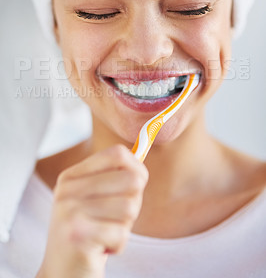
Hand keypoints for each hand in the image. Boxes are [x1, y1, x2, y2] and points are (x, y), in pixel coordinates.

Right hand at [36, 145, 148, 277]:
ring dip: (125, 227)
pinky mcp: (76, 235)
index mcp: (71, 177)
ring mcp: (69, 212)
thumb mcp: (97, 199)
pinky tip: (101, 249)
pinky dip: (118, 245)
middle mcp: (67, 190)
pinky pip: (122, 234)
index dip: (137, 168)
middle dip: (133, 204)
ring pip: (130, 207)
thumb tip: (143, 148)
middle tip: (114, 219)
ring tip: (105, 233)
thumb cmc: (89, 234)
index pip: (117, 154)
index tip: (136, 185)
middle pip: (131, 179)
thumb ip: (116, 176)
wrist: (62, 275)